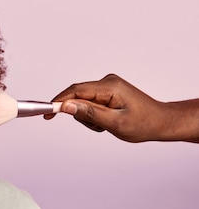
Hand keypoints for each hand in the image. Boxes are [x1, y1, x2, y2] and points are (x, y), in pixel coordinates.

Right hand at [46, 74, 169, 141]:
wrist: (160, 122)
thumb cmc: (143, 123)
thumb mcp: (114, 123)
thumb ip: (89, 113)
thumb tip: (66, 106)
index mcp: (110, 87)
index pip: (76, 90)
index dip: (59, 101)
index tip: (47, 114)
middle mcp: (107, 82)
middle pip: (77, 97)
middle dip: (81, 115)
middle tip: (98, 126)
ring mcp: (107, 86)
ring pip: (82, 102)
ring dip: (88, 117)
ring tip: (106, 125)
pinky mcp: (107, 92)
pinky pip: (89, 103)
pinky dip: (93, 115)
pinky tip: (107, 120)